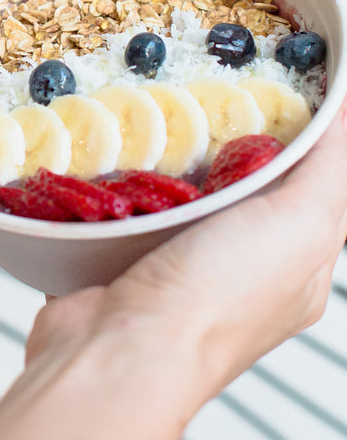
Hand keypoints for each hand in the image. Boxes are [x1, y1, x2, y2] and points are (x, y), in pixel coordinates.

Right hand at [28, 99, 346, 400]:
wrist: (116, 352)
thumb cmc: (215, 301)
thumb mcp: (301, 223)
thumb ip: (330, 169)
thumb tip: (346, 112)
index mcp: (296, 270)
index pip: (318, 192)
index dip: (310, 141)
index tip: (290, 87)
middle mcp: (240, 272)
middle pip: (246, 189)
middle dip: (233, 145)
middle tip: (217, 97)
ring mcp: (178, 267)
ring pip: (184, 196)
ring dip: (173, 161)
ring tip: (162, 118)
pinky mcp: (123, 259)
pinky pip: (131, 208)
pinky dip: (125, 183)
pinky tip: (119, 157)